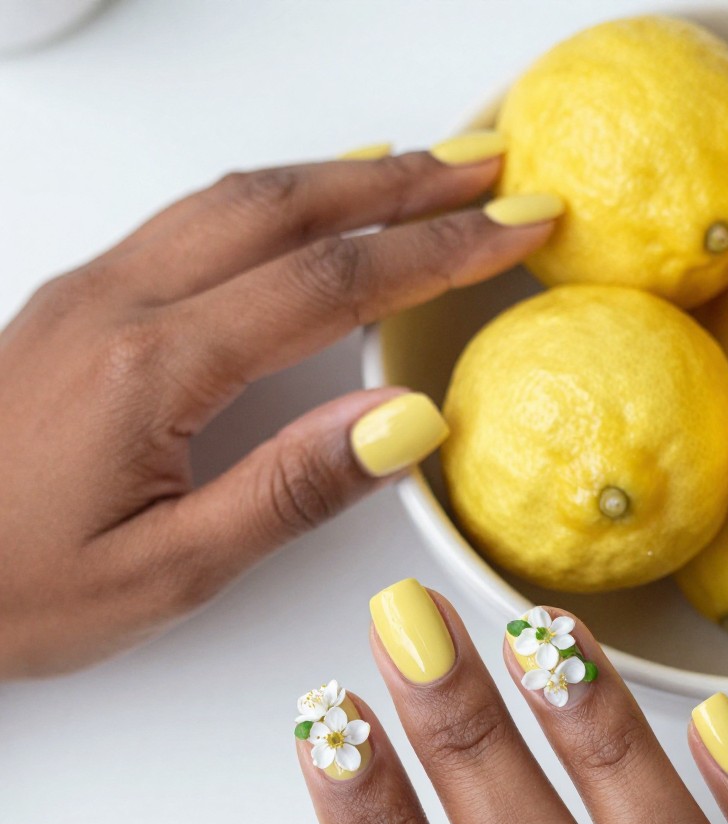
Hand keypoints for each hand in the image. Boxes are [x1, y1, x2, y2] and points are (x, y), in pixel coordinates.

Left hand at [0, 146, 557, 676]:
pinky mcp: (74, 306)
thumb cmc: (14, 591)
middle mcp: (116, 302)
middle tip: (489, 164)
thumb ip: (291, 489)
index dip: (434, 249)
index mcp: (151, 366)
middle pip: (285, 207)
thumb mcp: (170, 572)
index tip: (513, 225)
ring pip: (233, 198)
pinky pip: (190, 219)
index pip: (326, 282)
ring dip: (339, 174)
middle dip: (403, 181)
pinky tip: (301, 205)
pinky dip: (271, 197)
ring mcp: (87, 293)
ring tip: (422, 167)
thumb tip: (405, 420)